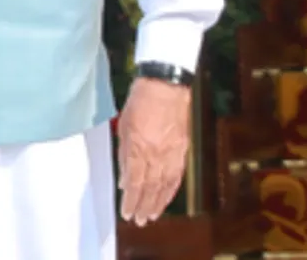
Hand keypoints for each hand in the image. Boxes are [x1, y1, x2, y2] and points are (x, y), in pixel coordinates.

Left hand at [117, 76, 191, 224]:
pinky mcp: (183, 149)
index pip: (134, 182)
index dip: (131, 200)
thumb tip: (123, 178)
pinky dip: (171, 190)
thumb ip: (123, 154)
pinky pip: (177, 175)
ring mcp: (172, 153)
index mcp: (139, 148)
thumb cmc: (140, 100)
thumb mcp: (123, 125)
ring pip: (165, 185)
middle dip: (144, 206)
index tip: (126, 212)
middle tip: (138, 220)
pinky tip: (166, 197)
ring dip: (158, 203)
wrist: (166, 85)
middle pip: (150, 188)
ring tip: (151, 215)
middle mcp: (157, 154)